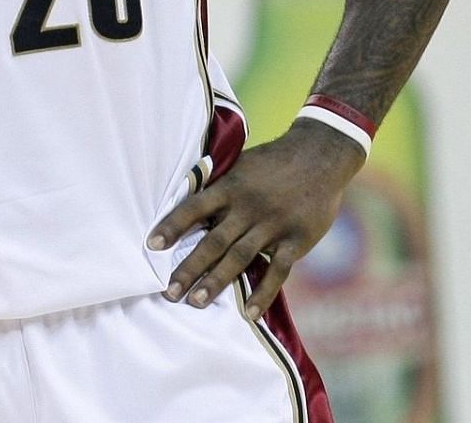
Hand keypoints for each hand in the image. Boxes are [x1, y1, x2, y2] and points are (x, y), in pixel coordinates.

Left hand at [149, 120, 364, 319]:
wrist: (319, 156)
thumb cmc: (272, 162)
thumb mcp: (240, 165)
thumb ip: (217, 186)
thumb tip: (185, 202)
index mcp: (229, 187)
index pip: (193, 208)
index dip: (172, 226)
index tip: (151, 245)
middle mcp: (247, 207)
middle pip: (213, 241)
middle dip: (189, 267)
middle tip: (169, 291)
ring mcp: (272, 225)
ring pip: (239, 258)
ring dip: (216, 281)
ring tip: (196, 302)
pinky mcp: (296, 241)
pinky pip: (278, 271)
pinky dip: (263, 293)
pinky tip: (249, 313)